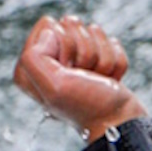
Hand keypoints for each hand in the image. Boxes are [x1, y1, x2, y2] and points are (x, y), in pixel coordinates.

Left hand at [13, 15, 146, 140]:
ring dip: (102, 59)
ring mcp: (75, 62)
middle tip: (85, 78)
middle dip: (86, 52)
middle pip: (71, 26)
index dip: (65, 46)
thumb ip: (34, 55)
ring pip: (93, 33)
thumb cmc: (90, 109)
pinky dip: (116, 63)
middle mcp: (49, 62)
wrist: (121, 125)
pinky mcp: (98, 63)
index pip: (49, 25)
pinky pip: (111, 43)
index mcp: (30, 68)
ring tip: (98, 81)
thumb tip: (53, 33)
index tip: (71, 72)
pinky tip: (110, 81)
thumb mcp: (53, 86)